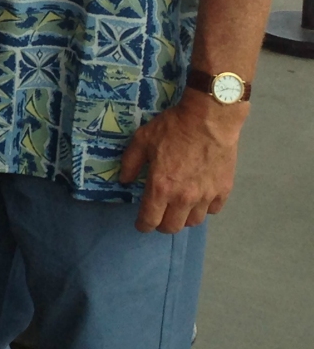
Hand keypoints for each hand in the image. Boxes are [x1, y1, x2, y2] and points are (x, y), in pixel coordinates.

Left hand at [118, 92, 246, 233]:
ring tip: (179, 208)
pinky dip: (205, 208)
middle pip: (173, 227)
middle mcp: (184, 198)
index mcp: (161, 187)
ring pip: (194, 221)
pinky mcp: (224, 190)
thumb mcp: (142, 140)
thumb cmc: (173, 128)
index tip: (141, 224)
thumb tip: (125, 180)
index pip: (150, 219)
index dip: (143, 225)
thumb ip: (131, 163)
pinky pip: (213, 210)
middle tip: (159, 217)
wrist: (209, 120)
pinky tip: (200, 198)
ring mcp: (206, 196)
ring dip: (184, 218)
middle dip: (162, 225)